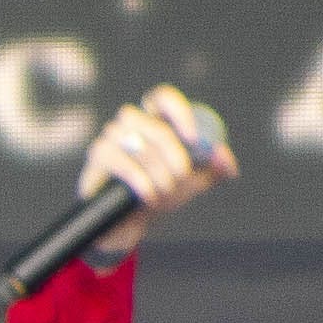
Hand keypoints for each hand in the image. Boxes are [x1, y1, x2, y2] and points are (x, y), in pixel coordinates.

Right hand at [76, 85, 235, 257]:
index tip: (194, 138)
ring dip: (157, 170)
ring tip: (164, 191)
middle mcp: (129, 125)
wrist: (128, 225)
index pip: (162, 98)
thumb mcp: (193, 183)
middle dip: (172, 150)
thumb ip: (214, 169)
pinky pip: (121, 162)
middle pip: (153, 124)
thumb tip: (225, 157)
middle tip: (183, 172)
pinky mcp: (97, 159)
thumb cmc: (160, 194)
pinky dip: (141, 181)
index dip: (179, 111)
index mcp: (154, 120)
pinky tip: (149, 195)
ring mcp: (110, 139)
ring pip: (138, 145)